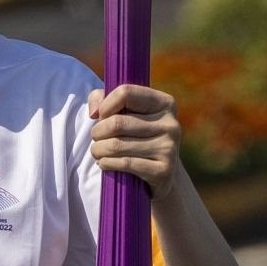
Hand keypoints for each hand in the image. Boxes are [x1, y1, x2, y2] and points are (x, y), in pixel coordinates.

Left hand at [88, 84, 180, 201]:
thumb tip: (95, 111)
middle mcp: (171, 124)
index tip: (100, 116)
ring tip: (97, 151)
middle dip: (97, 132)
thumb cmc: (137, 134)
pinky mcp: (164, 171)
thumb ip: (103, 98)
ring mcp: (169, 148)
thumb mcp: (125, 110)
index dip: (105, 105)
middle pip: (117, 123)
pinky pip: (125, 163)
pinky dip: (107, 163)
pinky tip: (104, 163)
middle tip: (96, 138)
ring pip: (117, 145)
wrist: (163, 172)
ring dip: (98, 149)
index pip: (126, 93)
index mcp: (164, 103)